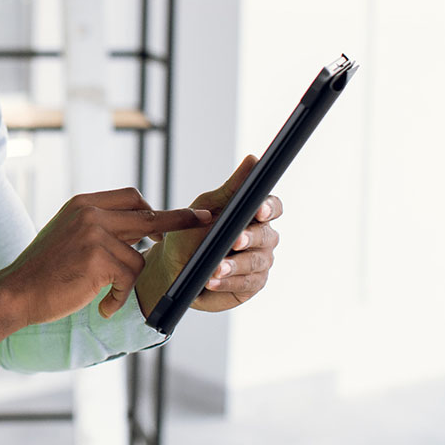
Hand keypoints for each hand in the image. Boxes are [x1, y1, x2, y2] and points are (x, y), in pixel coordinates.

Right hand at [0, 188, 210, 347]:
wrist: (16, 292)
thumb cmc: (43, 270)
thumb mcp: (68, 234)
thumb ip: (99, 227)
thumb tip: (141, 231)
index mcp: (83, 203)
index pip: (130, 196)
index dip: (155, 208)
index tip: (178, 216)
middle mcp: (90, 212)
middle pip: (148, 215)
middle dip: (179, 221)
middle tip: (204, 221)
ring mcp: (94, 234)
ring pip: (138, 256)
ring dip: (128, 282)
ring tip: (107, 296)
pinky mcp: (98, 259)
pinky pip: (129, 278)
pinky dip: (119, 298)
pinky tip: (103, 307)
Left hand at [137, 156, 282, 314]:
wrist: (173, 268)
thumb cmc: (190, 233)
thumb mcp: (207, 207)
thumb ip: (232, 187)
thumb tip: (253, 160)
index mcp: (252, 215)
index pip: (271, 207)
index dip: (269, 208)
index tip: (259, 210)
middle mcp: (261, 238)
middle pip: (267, 236)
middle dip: (250, 238)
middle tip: (235, 240)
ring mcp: (258, 262)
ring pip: (257, 262)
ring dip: (236, 265)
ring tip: (216, 267)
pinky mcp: (251, 284)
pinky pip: (246, 283)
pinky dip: (229, 281)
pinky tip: (213, 280)